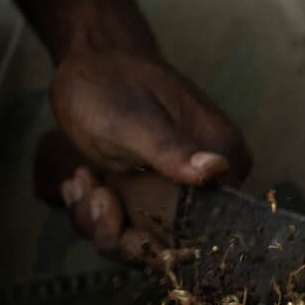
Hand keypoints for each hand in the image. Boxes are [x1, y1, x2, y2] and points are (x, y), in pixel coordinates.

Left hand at [46, 50, 251, 258]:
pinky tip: (80, 180)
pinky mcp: (156, 194)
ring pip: (143, 240)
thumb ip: (173, 149)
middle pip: (171, 244)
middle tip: (87, 186)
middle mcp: (212, 181)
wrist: (91, 60)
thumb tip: (217, 170)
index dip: (152, 236)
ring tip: (79, 178)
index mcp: (225, 159)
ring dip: (99, 219)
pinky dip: (97, 213)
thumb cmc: (111, 81)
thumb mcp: (134, 119)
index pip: (205, 232)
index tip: (107, 201)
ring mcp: (183, 190)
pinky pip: (130, 227)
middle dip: (116, 229)